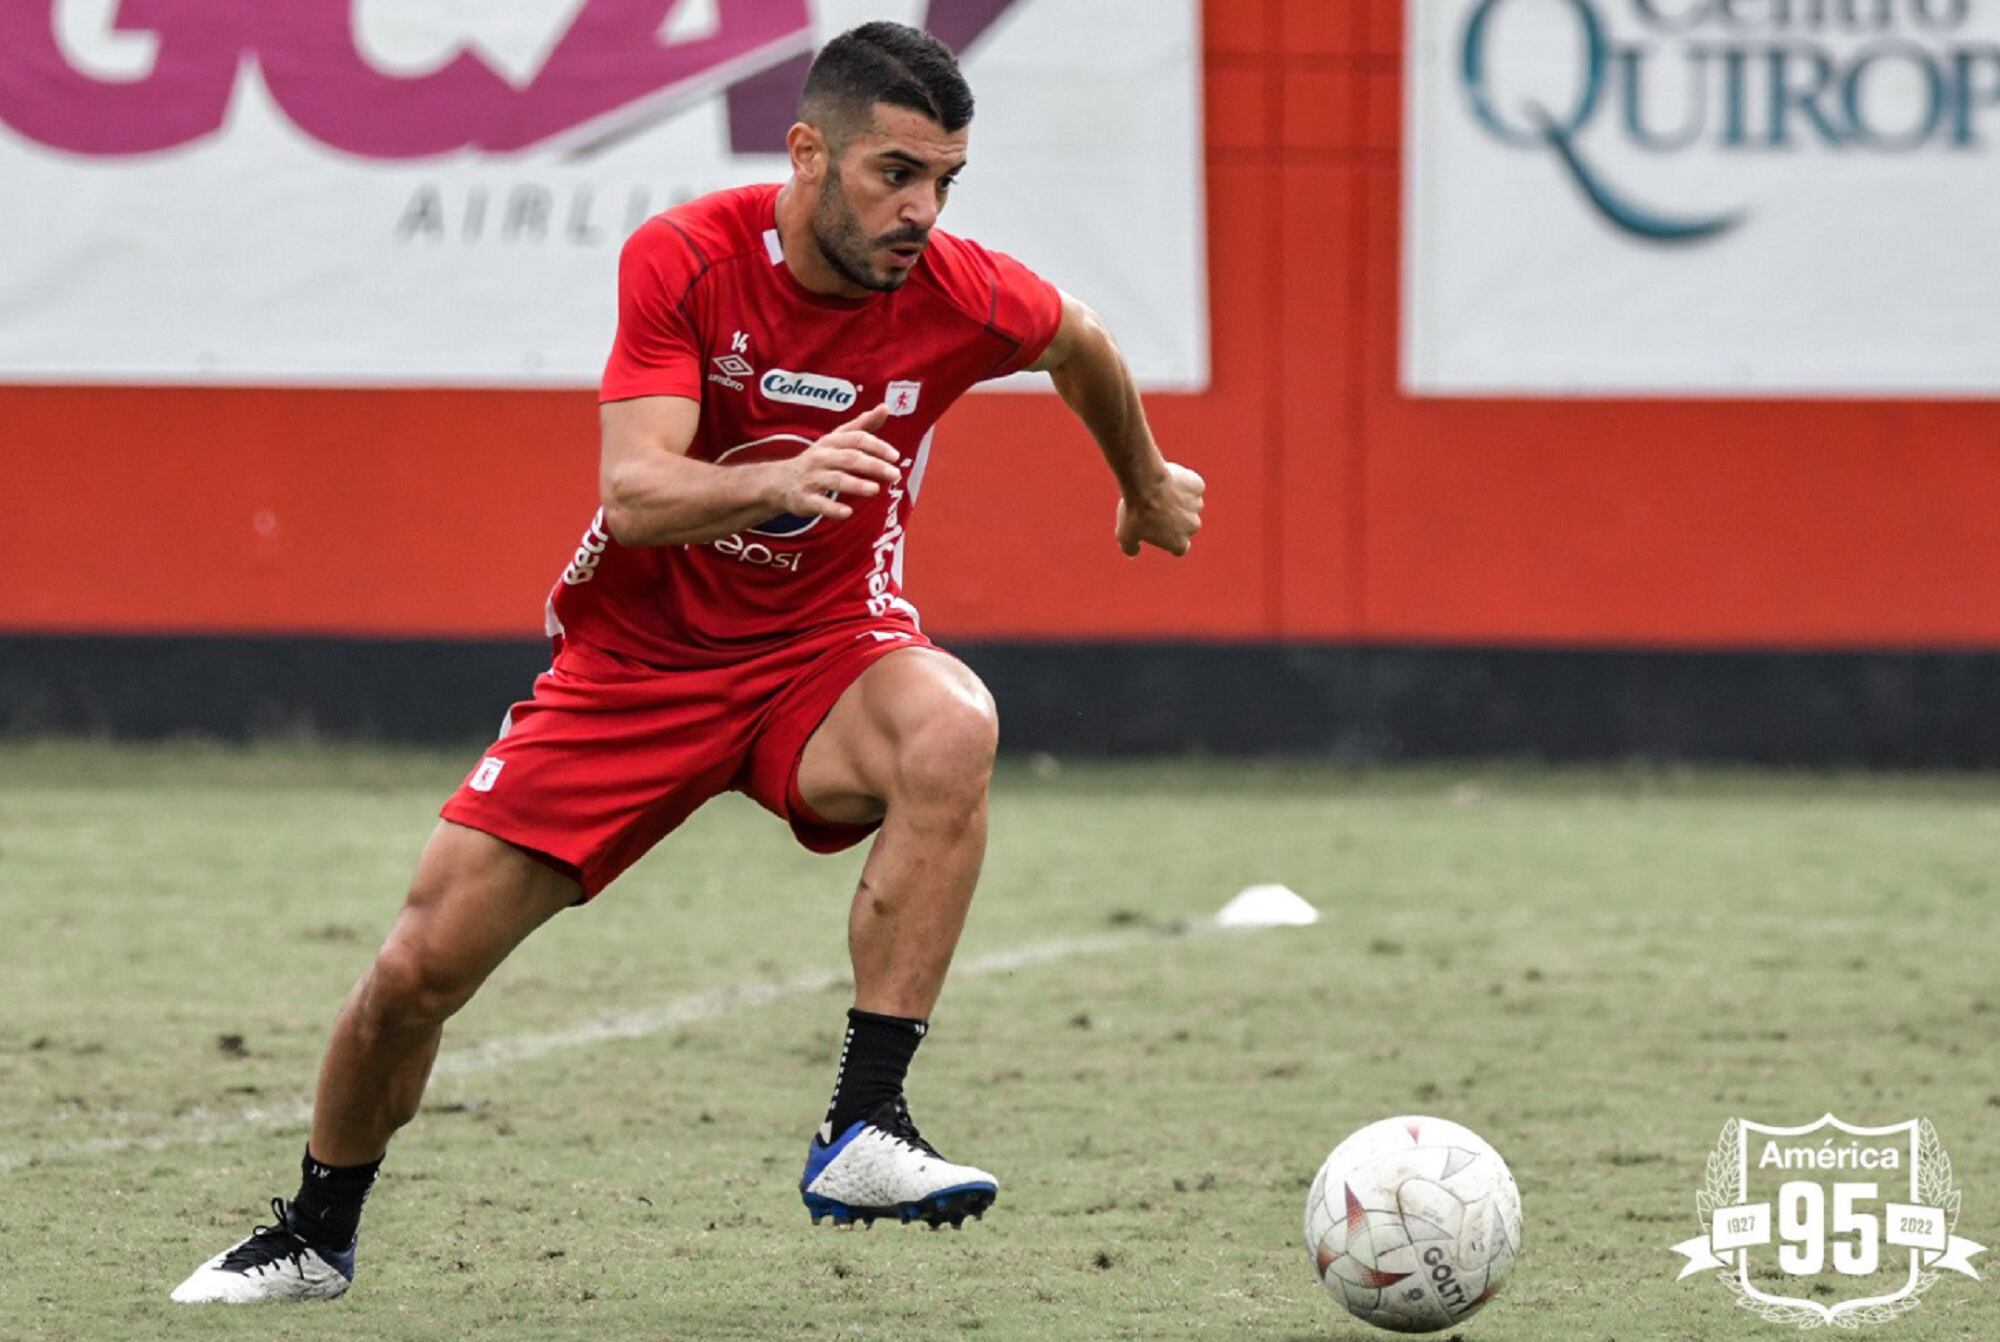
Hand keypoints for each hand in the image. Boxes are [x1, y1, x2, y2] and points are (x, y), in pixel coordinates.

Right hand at [768, 404, 902, 522]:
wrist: (781, 481)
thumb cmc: (819, 459)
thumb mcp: (836, 440)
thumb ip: (862, 426)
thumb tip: (885, 407)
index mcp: (831, 442)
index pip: (856, 439)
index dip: (877, 446)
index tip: (895, 456)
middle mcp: (821, 458)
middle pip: (849, 458)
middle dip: (873, 465)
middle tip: (895, 474)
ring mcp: (812, 478)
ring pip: (836, 480)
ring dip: (856, 484)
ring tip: (875, 489)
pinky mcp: (805, 499)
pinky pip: (819, 504)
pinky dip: (833, 508)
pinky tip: (848, 512)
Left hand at [1116, 461, 1204, 556]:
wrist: (1145, 484)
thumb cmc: (1135, 511)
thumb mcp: (1125, 535)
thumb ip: (1130, 548)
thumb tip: (1134, 551)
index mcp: (1179, 542)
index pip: (1180, 548)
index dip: (1171, 540)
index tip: (1161, 532)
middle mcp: (1192, 527)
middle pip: (1185, 524)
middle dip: (1174, 517)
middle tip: (1156, 508)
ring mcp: (1197, 506)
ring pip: (1189, 504)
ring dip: (1179, 500)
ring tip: (1160, 492)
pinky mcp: (1197, 487)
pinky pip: (1191, 486)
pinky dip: (1183, 483)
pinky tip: (1168, 480)